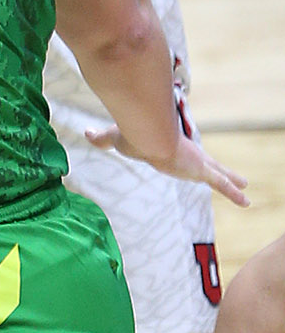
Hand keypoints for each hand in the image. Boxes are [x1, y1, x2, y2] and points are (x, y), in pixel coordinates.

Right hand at [86, 119, 248, 209]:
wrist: (146, 133)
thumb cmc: (132, 133)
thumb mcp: (116, 137)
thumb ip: (103, 138)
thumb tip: (85, 132)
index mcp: (168, 148)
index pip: (182, 154)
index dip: (188, 158)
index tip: (193, 161)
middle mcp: (185, 153)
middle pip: (205, 162)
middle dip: (216, 168)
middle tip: (230, 173)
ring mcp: (196, 160)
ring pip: (217, 172)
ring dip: (231, 179)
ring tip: (245, 186)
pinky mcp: (201, 168)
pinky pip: (220, 182)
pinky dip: (233, 191)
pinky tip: (246, 200)